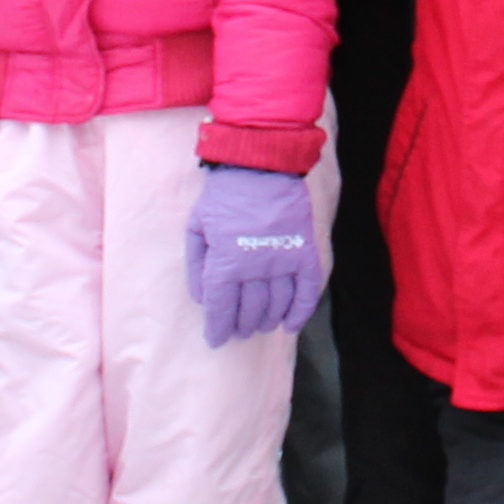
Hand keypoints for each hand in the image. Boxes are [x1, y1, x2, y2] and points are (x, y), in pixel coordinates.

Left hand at [187, 162, 323, 344]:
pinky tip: (291, 324)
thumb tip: (202, 298)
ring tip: (260, 325)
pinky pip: (307, 290)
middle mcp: (256, 268)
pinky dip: (301, 312)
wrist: (262, 164)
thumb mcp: (196, 226)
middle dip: (241, 325)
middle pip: (249, 310)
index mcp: (226, 262)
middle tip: (238, 330)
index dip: (218, 328)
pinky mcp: (304, 252)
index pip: (222, 309)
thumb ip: (197, 264)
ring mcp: (283, 260)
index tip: (216, 339)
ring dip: (267, 320)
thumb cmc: (224, 194)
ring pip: (277, 304)